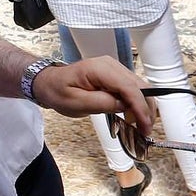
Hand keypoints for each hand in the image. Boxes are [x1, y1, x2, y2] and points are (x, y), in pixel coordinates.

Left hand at [31, 56, 156, 135]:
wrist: (49, 84)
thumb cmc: (57, 91)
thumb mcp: (76, 102)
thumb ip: (102, 103)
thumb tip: (124, 106)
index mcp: (99, 69)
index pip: (128, 87)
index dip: (140, 107)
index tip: (145, 125)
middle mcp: (110, 65)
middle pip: (140, 86)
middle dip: (146, 109)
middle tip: (145, 130)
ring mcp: (114, 69)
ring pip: (140, 88)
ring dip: (143, 107)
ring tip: (139, 126)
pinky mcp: (115, 76)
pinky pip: (132, 89)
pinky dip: (136, 103)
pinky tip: (132, 116)